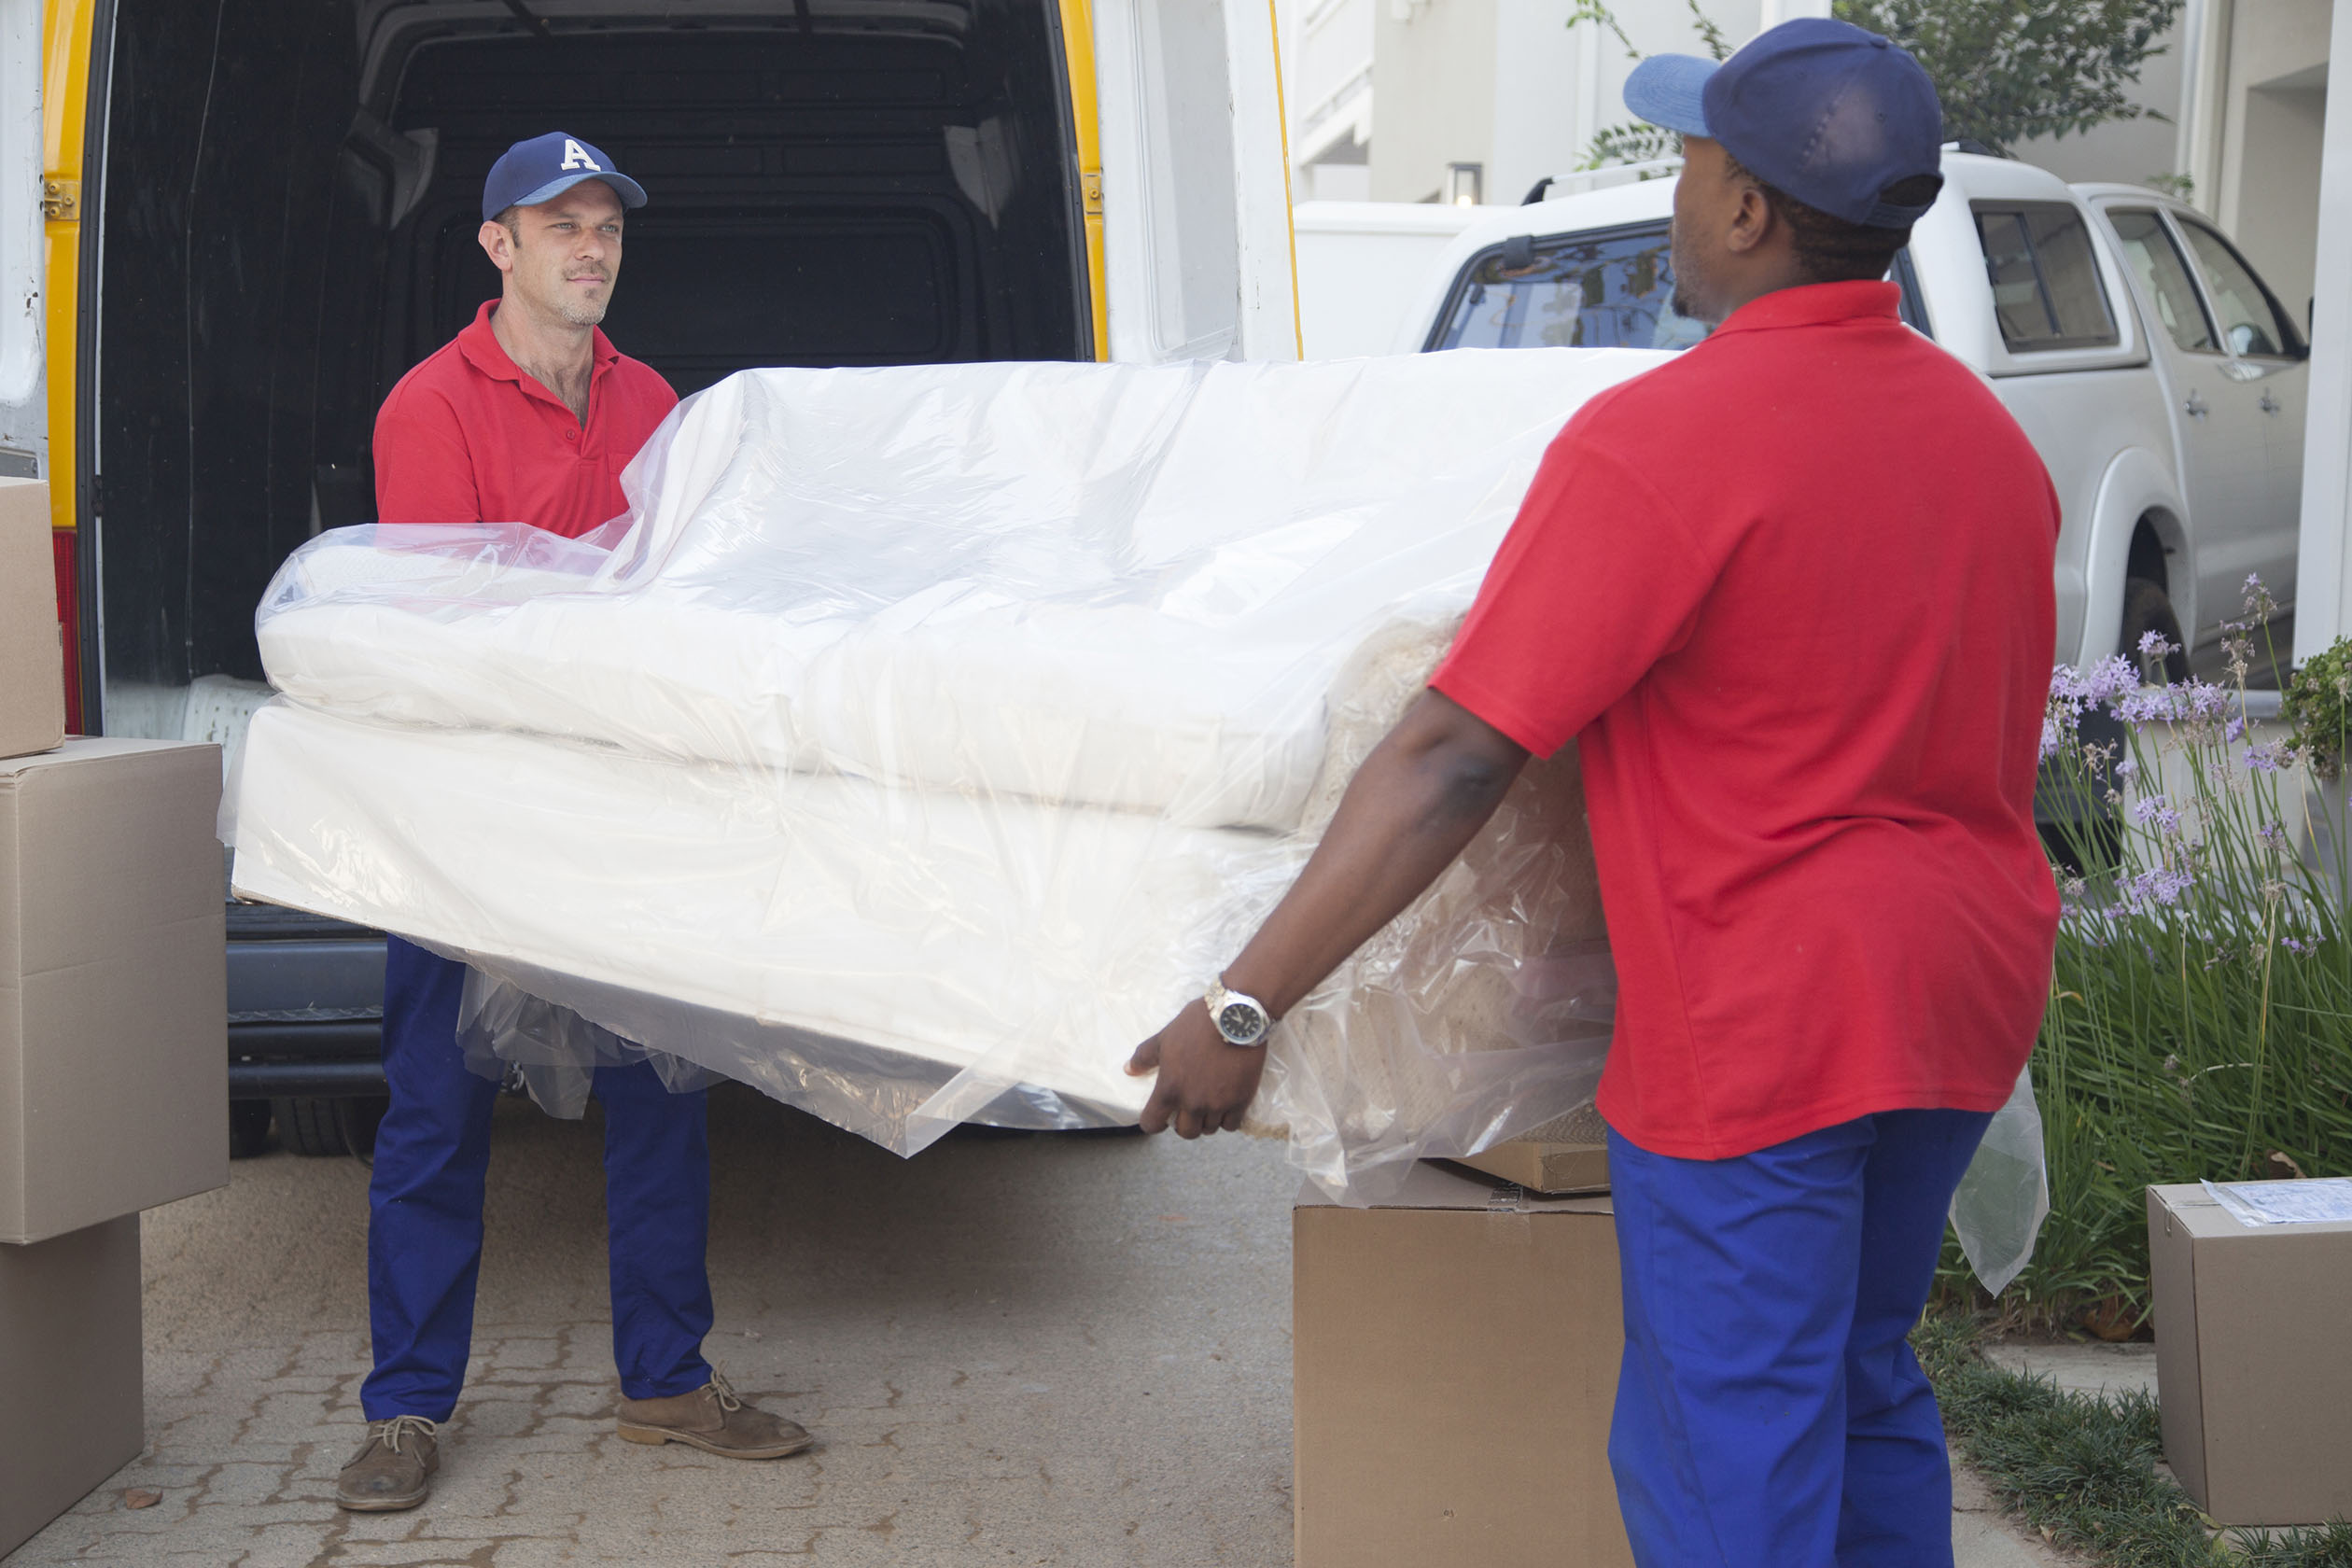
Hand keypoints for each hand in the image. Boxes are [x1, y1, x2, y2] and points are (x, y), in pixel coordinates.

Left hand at [1126, 1001, 1266, 1138]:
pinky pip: (1231, 1125)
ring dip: (1207, 1120)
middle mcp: (1192, 1103)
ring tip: (1209, 1104)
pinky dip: (1228, 1119)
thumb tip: (1128, 1070)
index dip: (1153, 1122)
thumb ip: (1144, 1057)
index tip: (1160, 1116)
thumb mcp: (1164, 1037)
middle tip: (1188, 1109)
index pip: (1152, 1124)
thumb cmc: (1196, 1025)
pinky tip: (1227, 1105)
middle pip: (1185, 1132)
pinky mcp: (1240, 1101)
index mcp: (1169, 1089)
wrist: (1236, 1017)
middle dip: (1184, 1123)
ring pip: (1209, 1129)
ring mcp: (1218, 1105)